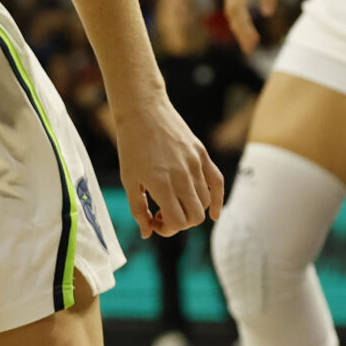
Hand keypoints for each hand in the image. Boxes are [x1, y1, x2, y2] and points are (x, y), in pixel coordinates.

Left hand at [113, 92, 224, 239]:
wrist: (143, 111)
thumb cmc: (131, 146)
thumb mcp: (128, 180)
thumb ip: (138, 210)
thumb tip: (148, 234)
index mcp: (161, 184)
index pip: (177, 222)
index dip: (166, 229)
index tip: (154, 221)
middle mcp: (182, 176)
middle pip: (194, 217)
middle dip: (180, 224)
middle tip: (163, 214)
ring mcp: (195, 165)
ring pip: (204, 203)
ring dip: (191, 211)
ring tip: (174, 201)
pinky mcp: (202, 155)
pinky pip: (217, 183)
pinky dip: (217, 201)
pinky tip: (214, 214)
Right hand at [222, 0, 291, 52]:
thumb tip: (267, 13)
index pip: (236, 9)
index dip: (243, 28)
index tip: (253, 43)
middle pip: (231, 11)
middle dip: (240, 31)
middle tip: (250, 50)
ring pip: (233, 7)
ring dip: (240, 25)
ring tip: (250, 42)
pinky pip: (237, 1)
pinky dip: (242, 16)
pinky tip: (249, 24)